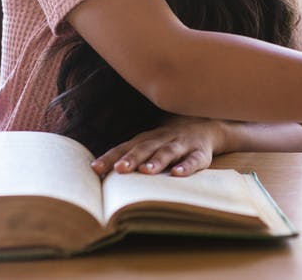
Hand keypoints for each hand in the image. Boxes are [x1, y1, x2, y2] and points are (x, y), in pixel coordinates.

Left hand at [90, 116, 228, 176]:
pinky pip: (194, 160)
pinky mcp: (200, 153)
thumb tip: (100, 176)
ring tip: (146, 171)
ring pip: (168, 152)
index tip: (95, 169)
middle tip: (118, 170)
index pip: (125, 147)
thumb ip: (129, 157)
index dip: (110, 157)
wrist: (206, 126)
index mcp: (147, 139)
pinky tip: (178, 174)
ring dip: (156, 161)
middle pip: (144, 148)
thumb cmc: (168, 141)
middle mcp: (162, 139)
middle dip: (131, 158)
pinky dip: (187, 166)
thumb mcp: (149, 145)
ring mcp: (182, 145)